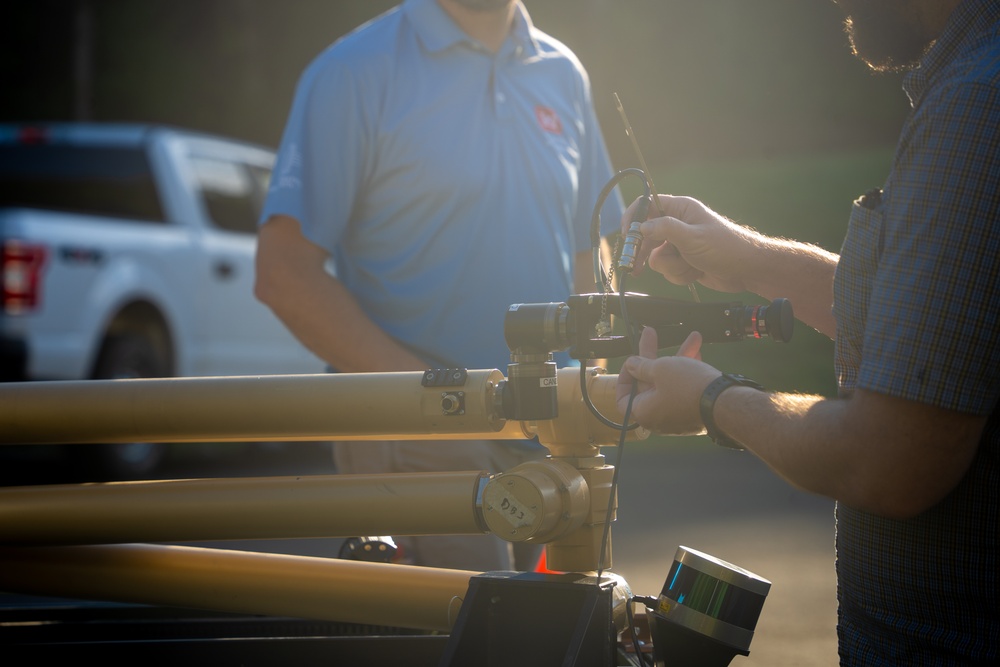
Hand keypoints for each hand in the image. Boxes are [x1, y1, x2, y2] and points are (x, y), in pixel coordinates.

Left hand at [616, 327, 719, 434]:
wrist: (726, 404)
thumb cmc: (687, 386)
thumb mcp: (660, 369)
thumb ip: (642, 365)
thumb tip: (631, 364)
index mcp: (643, 412)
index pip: (623, 398)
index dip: (624, 378)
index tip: (631, 362)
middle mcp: (658, 418)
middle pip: (649, 384)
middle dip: (654, 356)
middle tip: (651, 333)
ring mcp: (677, 416)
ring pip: (671, 383)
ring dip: (678, 359)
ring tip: (692, 338)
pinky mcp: (694, 413)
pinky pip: (685, 390)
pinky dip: (688, 372)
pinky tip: (697, 353)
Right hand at [620, 194, 765, 293]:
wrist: (746, 270)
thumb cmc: (725, 247)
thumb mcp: (693, 236)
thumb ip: (665, 229)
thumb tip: (641, 227)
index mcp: (680, 210)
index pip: (647, 205)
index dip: (633, 218)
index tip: (627, 235)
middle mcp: (677, 225)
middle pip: (646, 236)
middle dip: (644, 254)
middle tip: (635, 268)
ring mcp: (679, 245)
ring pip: (656, 258)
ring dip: (672, 266)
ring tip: (690, 265)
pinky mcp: (683, 261)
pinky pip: (668, 270)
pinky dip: (679, 275)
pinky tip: (695, 272)